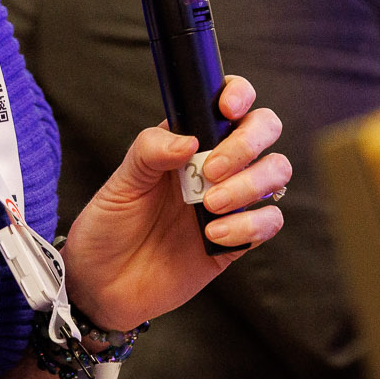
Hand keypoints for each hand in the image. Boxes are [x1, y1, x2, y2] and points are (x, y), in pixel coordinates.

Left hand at [57, 75, 287, 331]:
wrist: (103, 284)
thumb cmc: (109, 225)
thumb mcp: (122, 181)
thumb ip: (151, 151)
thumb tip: (189, 140)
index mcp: (188, 140)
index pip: (229, 102)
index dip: (239, 94)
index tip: (227, 108)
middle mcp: (216, 164)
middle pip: (264, 129)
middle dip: (249, 142)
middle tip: (211, 169)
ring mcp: (231, 200)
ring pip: (276, 171)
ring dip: (252, 183)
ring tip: (210, 204)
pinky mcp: (238, 239)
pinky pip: (269, 221)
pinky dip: (249, 225)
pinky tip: (213, 234)